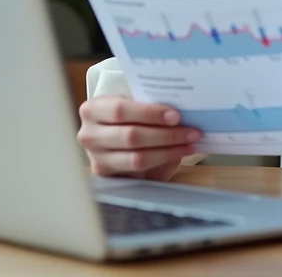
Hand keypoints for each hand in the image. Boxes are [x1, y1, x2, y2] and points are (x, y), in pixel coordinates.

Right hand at [77, 96, 202, 180]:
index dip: (149, 113)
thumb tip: (180, 110)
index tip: (176, 116)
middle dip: (166, 134)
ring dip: (169, 150)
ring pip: (137, 158)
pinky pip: (140, 171)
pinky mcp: (108, 176)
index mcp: (92, 109)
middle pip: (131, 136)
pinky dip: (164, 161)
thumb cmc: (127, 116)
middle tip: (192, 131)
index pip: (120, 110)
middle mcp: (89, 134)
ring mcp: (96, 158)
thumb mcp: (131, 105)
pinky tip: (179, 153)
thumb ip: (146, 105)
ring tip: (190, 143)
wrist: (115, 135)